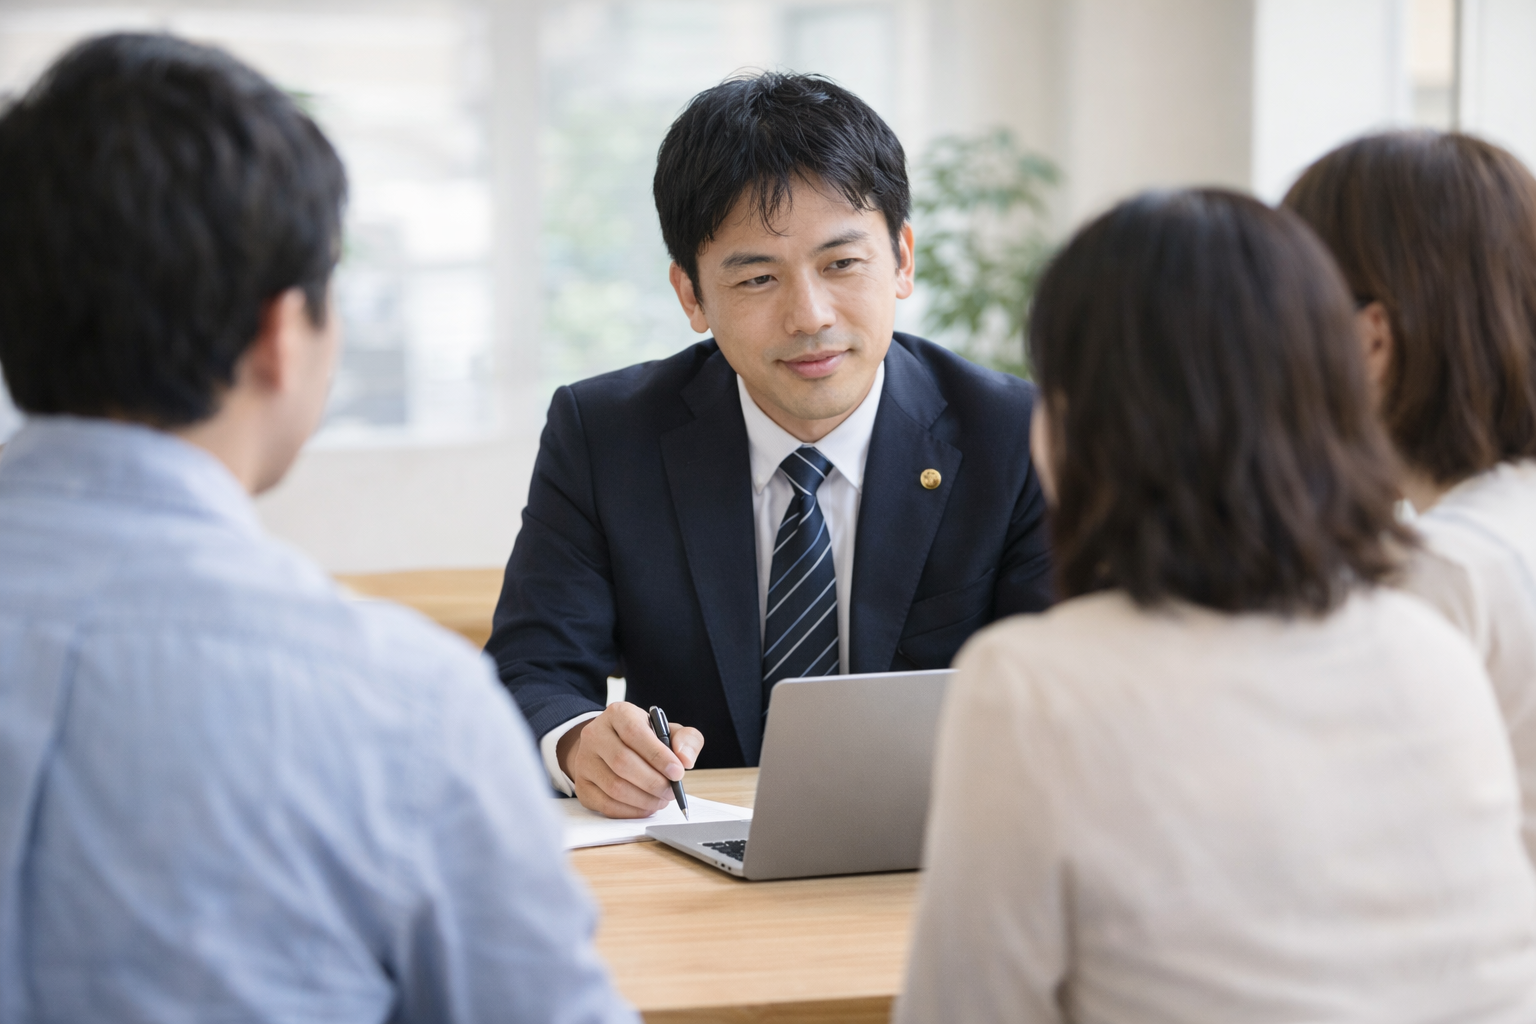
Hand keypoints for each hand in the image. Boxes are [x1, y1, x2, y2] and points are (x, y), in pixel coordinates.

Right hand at [557, 702, 704, 817]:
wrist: (610, 747)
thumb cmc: (644, 740)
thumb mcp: (668, 730)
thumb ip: (686, 739)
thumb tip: (685, 760)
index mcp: (618, 714)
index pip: (635, 733)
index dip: (658, 756)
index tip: (678, 772)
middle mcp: (595, 734)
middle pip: (623, 763)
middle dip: (653, 782)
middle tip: (671, 791)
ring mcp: (584, 761)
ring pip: (614, 787)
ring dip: (644, 799)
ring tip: (661, 799)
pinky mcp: (581, 785)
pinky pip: (606, 804)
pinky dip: (631, 811)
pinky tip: (646, 807)